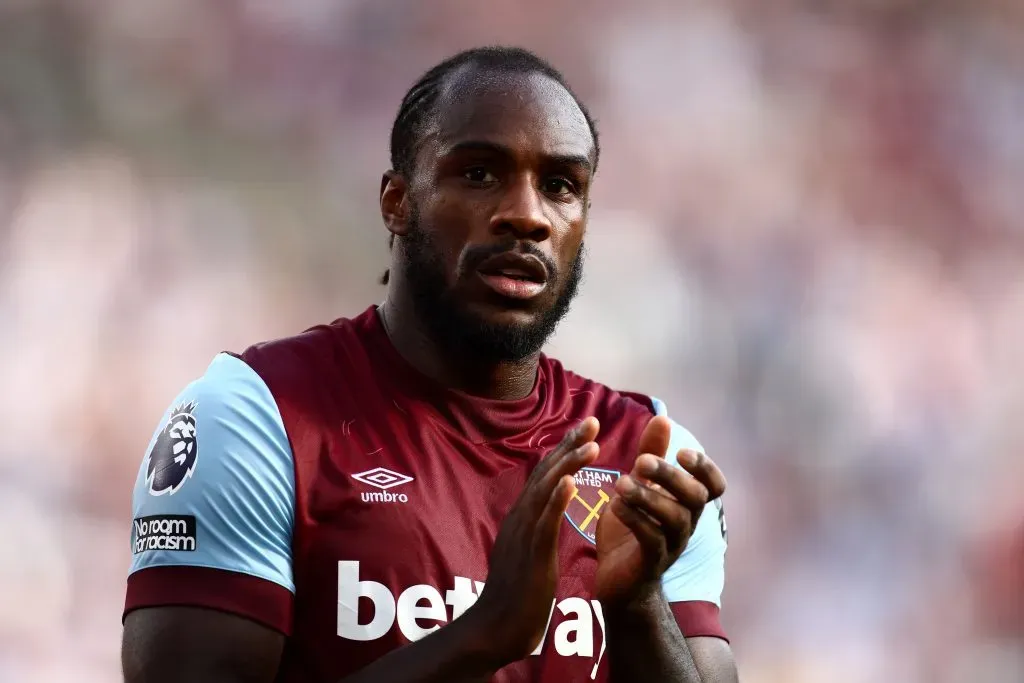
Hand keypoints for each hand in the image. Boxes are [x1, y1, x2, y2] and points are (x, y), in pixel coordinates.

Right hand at [466, 418, 600, 666]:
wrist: (495, 629)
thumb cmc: (516, 596)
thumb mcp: (528, 553)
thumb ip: (536, 529)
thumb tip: (546, 511)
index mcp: (523, 518)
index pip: (545, 476)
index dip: (564, 450)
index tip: (585, 429)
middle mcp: (520, 519)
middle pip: (545, 473)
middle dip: (569, 445)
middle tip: (592, 420)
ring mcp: (523, 535)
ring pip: (546, 491)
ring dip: (567, 464)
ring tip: (590, 442)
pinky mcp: (530, 555)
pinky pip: (544, 523)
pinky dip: (556, 500)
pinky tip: (570, 483)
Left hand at [594, 415, 726, 607]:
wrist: (619, 581)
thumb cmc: (632, 528)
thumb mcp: (639, 485)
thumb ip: (650, 454)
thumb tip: (662, 418)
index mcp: (687, 504)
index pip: (715, 485)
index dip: (705, 468)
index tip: (683, 451)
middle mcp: (687, 523)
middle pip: (695, 497)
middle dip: (670, 476)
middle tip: (640, 461)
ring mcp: (672, 545)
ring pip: (674, 518)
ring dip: (648, 497)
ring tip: (620, 483)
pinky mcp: (651, 562)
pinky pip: (651, 539)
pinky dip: (635, 519)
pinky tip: (615, 505)